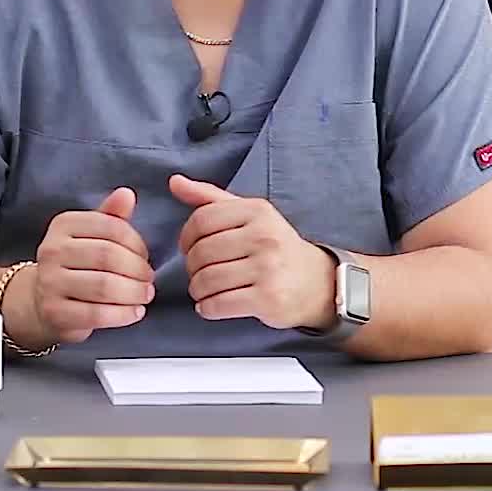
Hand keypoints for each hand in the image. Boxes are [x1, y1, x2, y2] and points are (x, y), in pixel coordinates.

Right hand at [28, 187, 155, 344]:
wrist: (41, 301)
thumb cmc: (75, 265)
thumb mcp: (91, 236)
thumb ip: (112, 216)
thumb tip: (127, 194)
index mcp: (63, 225)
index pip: (111, 227)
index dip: (137, 243)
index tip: (145, 256)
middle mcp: (52, 250)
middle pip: (108, 256)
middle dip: (137, 269)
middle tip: (149, 278)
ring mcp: (50, 282)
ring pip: (104, 286)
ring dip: (134, 292)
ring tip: (144, 294)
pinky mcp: (55, 312)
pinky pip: (97, 313)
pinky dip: (124, 314)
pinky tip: (135, 312)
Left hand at [170, 174, 335, 330]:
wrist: (317, 282)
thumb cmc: (275, 246)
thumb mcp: (249, 214)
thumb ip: (210, 198)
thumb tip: (174, 182)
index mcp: (257, 210)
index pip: (202, 220)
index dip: (186, 238)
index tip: (188, 249)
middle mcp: (264, 236)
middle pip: (201, 252)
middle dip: (191, 267)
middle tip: (198, 273)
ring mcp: (268, 268)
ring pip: (207, 280)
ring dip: (197, 290)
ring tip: (204, 290)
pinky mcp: (268, 298)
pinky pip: (219, 304)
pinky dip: (207, 308)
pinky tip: (211, 305)